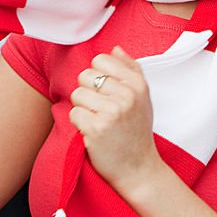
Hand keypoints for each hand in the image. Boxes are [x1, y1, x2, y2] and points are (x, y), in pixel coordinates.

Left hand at [69, 47, 161, 191]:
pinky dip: (79, 123)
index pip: (100, 60)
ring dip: (82, 108)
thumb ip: (130, 69)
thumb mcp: (143, 96)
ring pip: (77, 94)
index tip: (105, 91)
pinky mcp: (96, 129)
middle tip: (99, 107)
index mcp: (137, 83)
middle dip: (87, 91)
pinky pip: (73, 113)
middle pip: (85, 76)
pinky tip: (92, 131)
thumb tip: (115, 48)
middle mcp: (126, 95)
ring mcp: (112, 112)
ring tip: (96, 119)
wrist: (139, 168)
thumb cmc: (137, 130)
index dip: (97, 75)